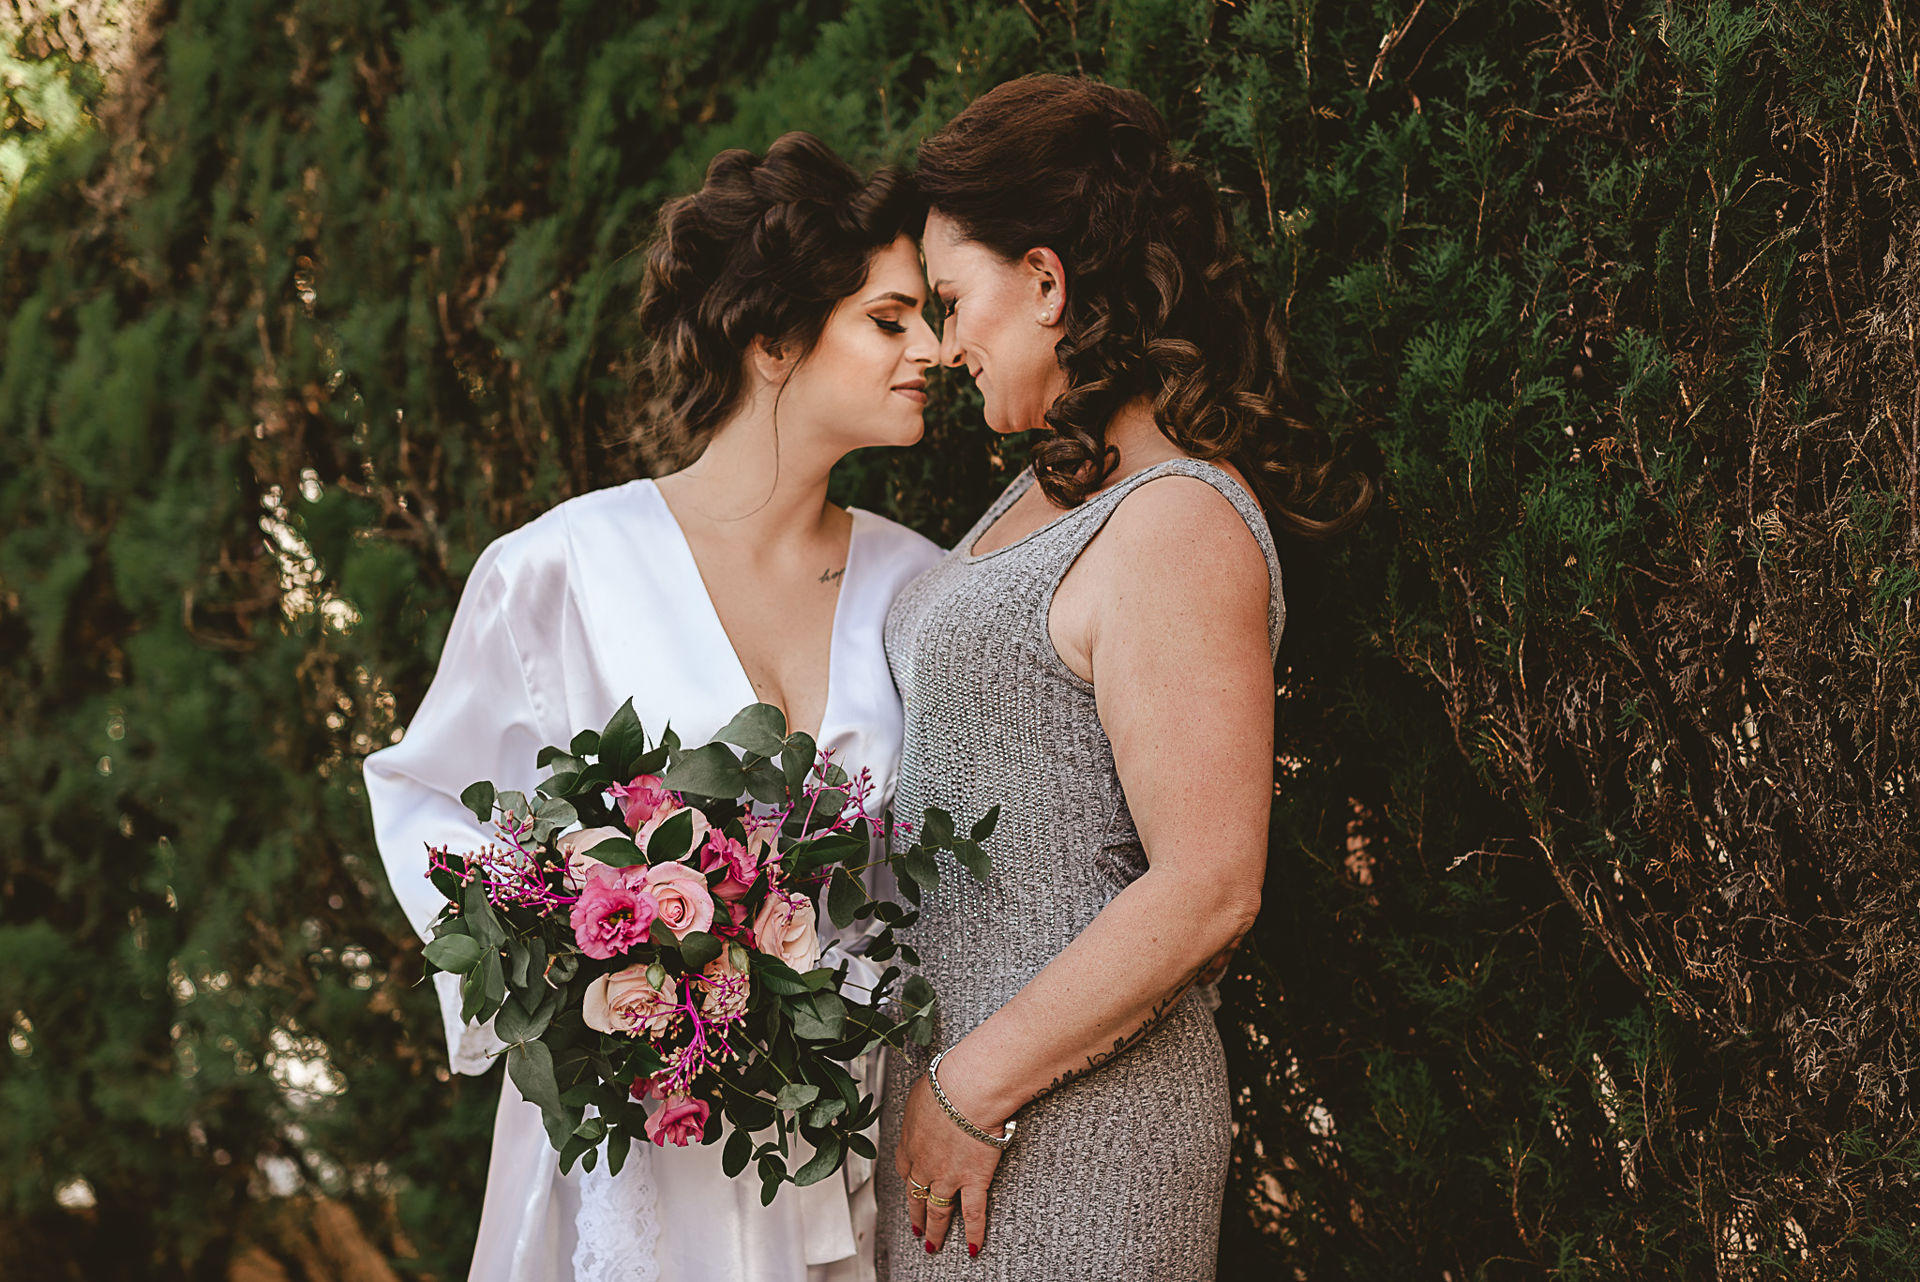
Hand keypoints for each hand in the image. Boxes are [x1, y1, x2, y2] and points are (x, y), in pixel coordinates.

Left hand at [894, 1068, 1005, 1256]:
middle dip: (915, 1214)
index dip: (909, 1180)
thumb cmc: (946, 1083)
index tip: (911, 1186)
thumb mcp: (922, 1091)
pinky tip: (975, 1247)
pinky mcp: (973, 1180)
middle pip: (916, 1195)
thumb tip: (926, 1103)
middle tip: (915, 1229)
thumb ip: (921, 1106)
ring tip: (933, 1245)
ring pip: (938, 1211)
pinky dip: (975, 1233)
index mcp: (910, 1142)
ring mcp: (948, 1177)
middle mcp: (925, 1165)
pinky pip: (973, 1214)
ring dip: (935, 1231)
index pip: (905, 1169)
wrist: (967, 1090)